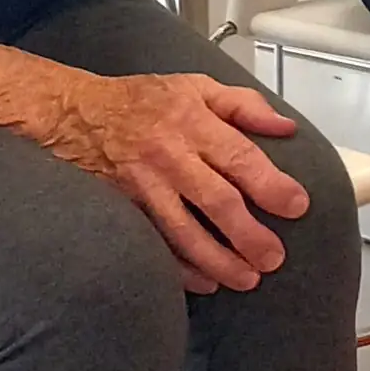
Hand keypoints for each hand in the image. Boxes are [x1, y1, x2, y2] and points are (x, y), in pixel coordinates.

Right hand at [47, 71, 305, 293]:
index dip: (270, 185)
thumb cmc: (142, 101)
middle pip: (215, 200)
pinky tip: (204, 283)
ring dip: (217, 260)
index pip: (239, 157)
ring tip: (246, 280)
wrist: (72, 114)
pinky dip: (179, 269)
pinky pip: (154, 244)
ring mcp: (143, 186)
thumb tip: (286, 128)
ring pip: (184, 231)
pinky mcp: (124, 208)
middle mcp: (169, 155)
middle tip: (273, 258)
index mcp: (192, 122)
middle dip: (248, 234)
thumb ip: (244, 105)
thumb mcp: (195, 87)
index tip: (297, 206)